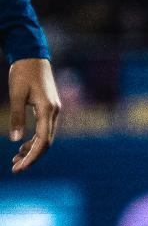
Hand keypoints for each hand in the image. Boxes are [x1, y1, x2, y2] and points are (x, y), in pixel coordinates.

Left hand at [9, 58, 60, 173]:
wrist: (33, 56)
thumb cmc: (23, 73)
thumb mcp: (16, 95)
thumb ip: (17, 117)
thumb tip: (16, 140)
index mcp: (48, 109)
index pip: (43, 140)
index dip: (32, 157)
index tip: (18, 168)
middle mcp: (54, 111)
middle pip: (47, 142)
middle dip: (32, 157)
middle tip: (15, 169)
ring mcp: (54, 110)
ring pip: (46, 137)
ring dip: (33, 150)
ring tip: (15, 160)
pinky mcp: (50, 107)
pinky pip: (45, 129)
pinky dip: (35, 140)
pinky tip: (22, 146)